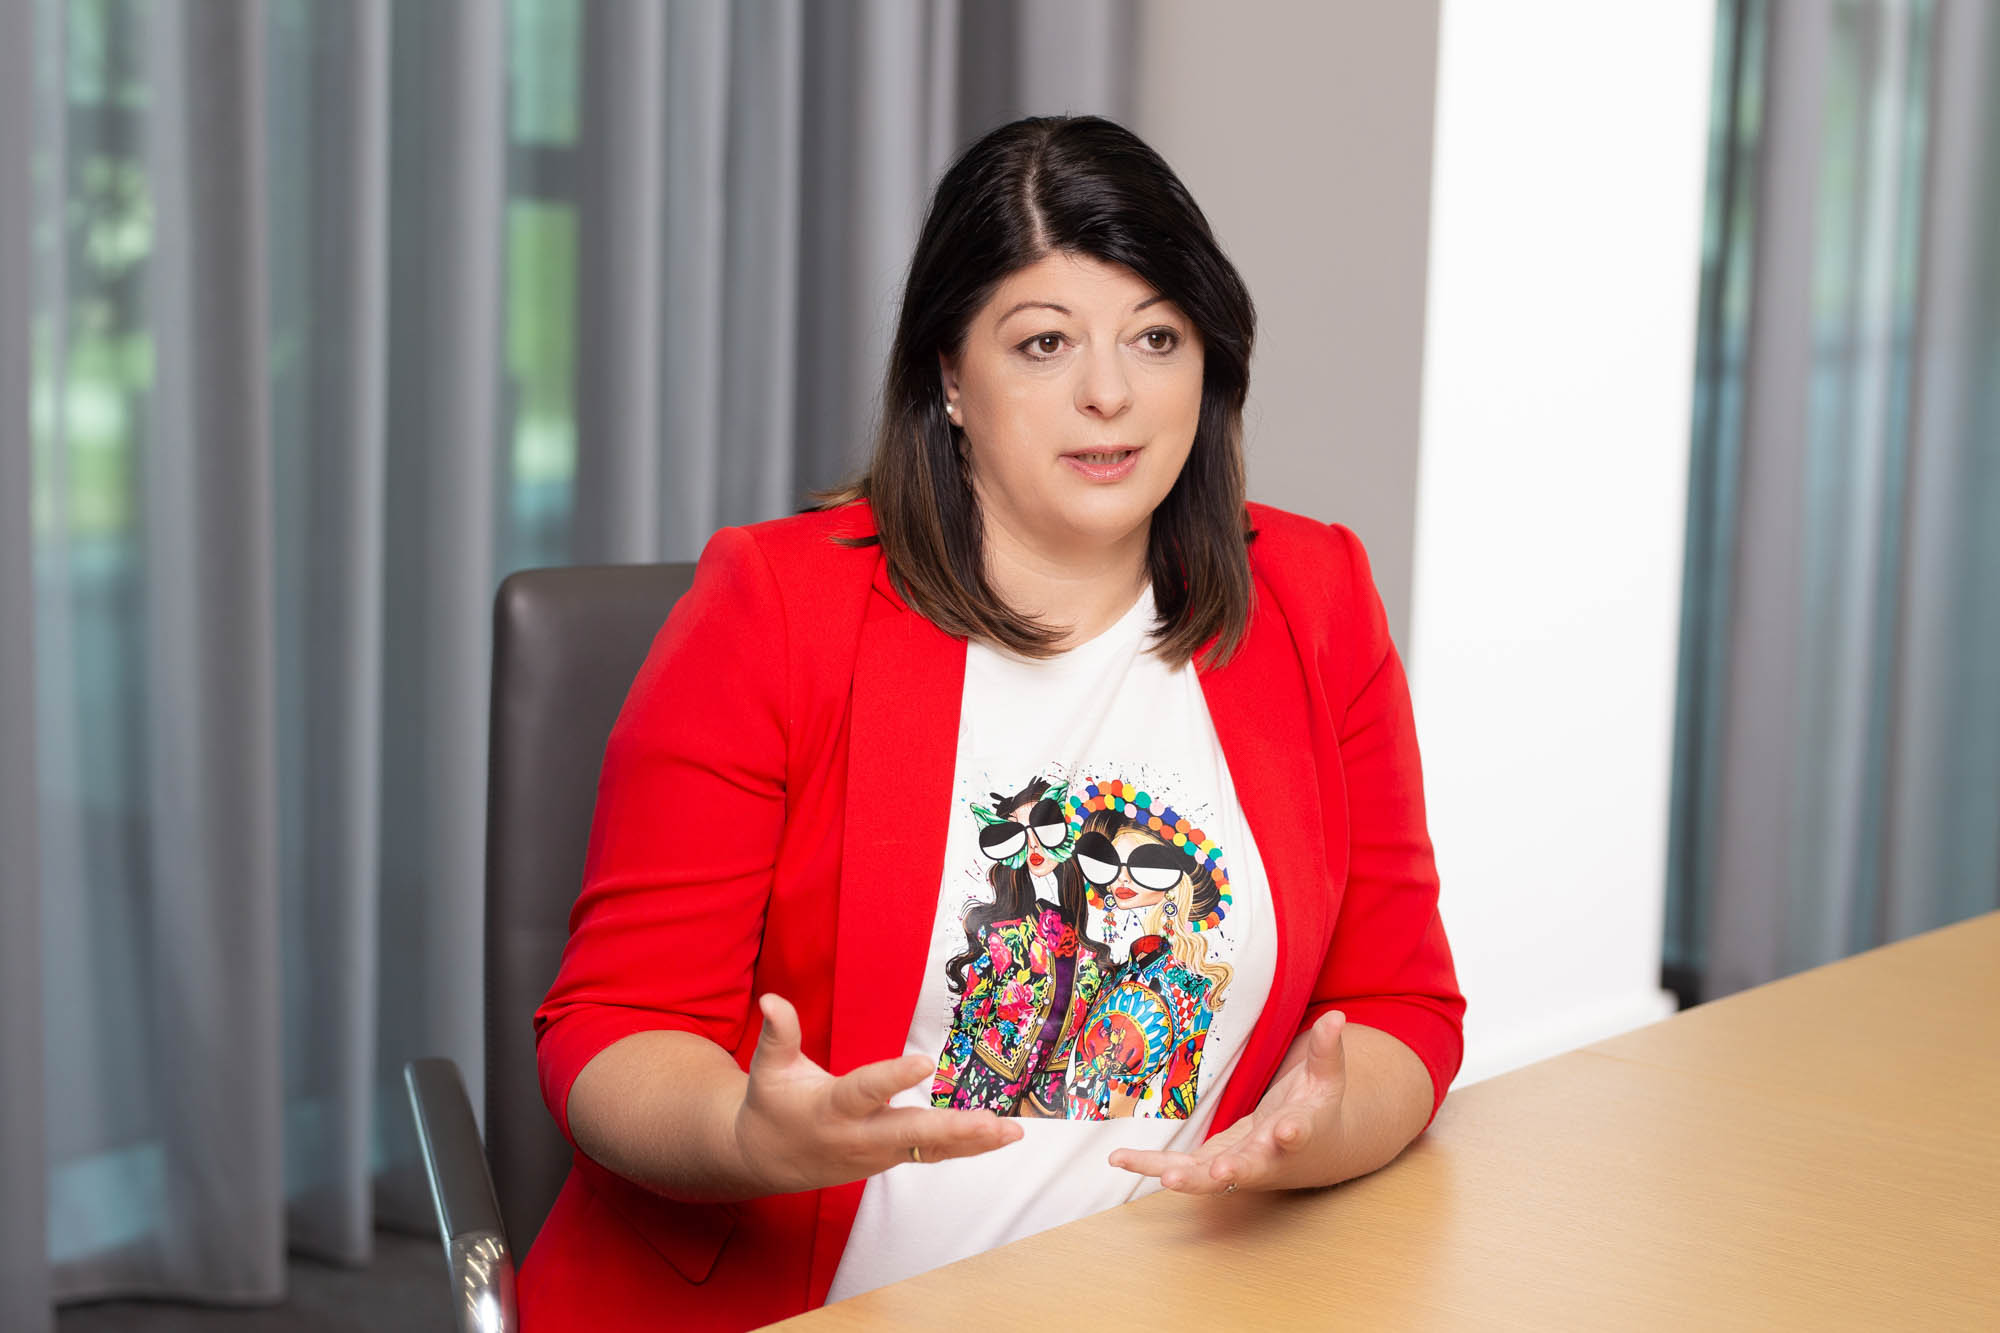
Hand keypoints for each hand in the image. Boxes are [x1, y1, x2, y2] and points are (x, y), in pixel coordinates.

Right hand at [731, 993, 1023, 1193]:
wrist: (768, 1160)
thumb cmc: (772, 1106)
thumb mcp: (769, 1070)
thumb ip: (778, 1034)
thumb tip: (771, 998)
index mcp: (831, 1109)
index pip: (865, 1092)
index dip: (893, 1078)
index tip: (923, 1062)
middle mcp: (860, 1136)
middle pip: (910, 1134)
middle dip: (953, 1130)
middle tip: (991, 1122)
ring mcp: (879, 1154)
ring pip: (930, 1150)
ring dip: (972, 1141)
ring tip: (1011, 1130)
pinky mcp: (892, 1159)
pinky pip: (933, 1155)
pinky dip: (968, 1147)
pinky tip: (1001, 1137)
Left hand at [1108, 1009, 1348, 1194]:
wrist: (1310, 1152)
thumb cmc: (1316, 1110)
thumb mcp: (1326, 1079)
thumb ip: (1327, 1050)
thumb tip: (1337, 1017)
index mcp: (1299, 1132)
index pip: (1298, 1133)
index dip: (1293, 1133)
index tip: (1288, 1130)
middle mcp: (1267, 1157)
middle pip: (1251, 1168)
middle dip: (1234, 1171)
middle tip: (1219, 1174)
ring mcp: (1238, 1166)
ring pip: (1210, 1178)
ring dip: (1186, 1177)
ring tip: (1164, 1176)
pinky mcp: (1212, 1166)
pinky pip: (1180, 1168)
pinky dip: (1151, 1165)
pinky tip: (1119, 1159)